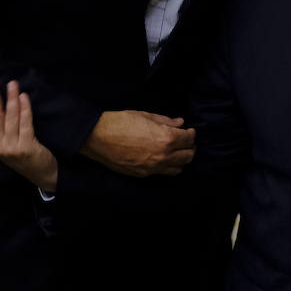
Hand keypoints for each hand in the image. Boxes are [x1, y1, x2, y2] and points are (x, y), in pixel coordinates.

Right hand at [0, 79, 57, 191]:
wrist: (41, 174)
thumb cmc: (21, 156)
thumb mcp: (2, 146)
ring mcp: (12, 147)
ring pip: (10, 119)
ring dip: (11, 99)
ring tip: (12, 84)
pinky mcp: (26, 147)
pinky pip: (25, 124)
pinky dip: (24, 109)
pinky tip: (24, 97)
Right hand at [79, 109, 194, 176]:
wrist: (99, 137)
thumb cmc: (121, 122)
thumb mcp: (145, 116)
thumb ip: (165, 121)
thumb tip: (180, 123)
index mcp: (166, 138)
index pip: (188, 139)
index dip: (191, 133)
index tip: (189, 130)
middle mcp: (163, 156)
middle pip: (188, 156)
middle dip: (190, 148)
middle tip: (187, 142)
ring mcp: (154, 168)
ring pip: (178, 168)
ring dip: (182, 160)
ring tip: (178, 152)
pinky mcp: (144, 174)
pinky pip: (163, 174)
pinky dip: (168, 167)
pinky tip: (164, 160)